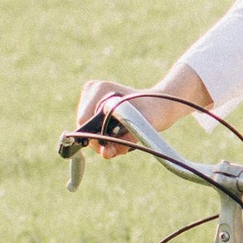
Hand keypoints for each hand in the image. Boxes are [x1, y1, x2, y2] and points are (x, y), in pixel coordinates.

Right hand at [72, 68, 203, 154]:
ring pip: (87, 132)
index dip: (96, 137)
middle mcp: (92, 91)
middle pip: (83, 128)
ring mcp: (90, 99)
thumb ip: (124, 141)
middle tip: (122, 144)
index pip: (84, 120)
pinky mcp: (92, 108)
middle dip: (101, 141)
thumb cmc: (153, 113)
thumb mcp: (143, 126)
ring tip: (124, 141)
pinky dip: (105, 139)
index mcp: (100, 89)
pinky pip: (92, 131)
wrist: (159, 107)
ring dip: (105, 142)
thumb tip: (105, 153)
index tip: (114, 143)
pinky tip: (120, 138)